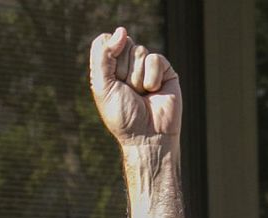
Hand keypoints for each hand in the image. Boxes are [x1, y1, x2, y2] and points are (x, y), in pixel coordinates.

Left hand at [89, 27, 179, 143]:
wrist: (148, 136)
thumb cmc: (123, 116)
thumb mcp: (103, 87)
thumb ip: (104, 57)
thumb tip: (122, 31)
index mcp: (107, 69)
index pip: (104, 41)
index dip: (108, 54)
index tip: (112, 77)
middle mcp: (126, 65)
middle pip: (123, 44)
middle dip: (123, 71)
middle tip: (128, 91)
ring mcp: (146, 66)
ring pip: (139, 51)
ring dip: (137, 78)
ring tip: (141, 94)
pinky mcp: (164, 70)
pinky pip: (155, 59)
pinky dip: (152, 78)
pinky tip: (154, 91)